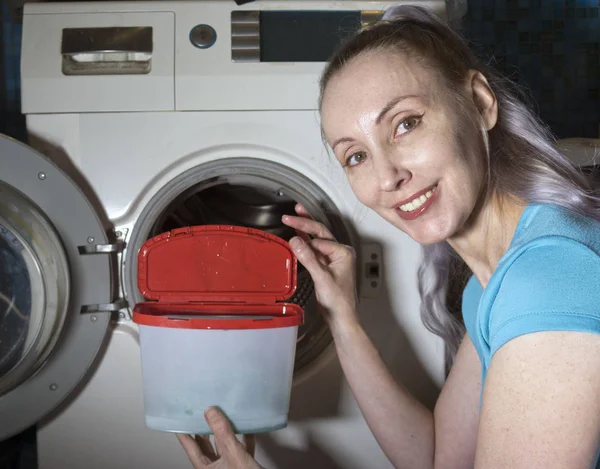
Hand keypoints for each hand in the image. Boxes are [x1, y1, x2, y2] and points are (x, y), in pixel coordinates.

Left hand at [176, 407, 263, 468]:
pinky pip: (241, 448)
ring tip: (224, 412)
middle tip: (203, 410)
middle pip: (207, 445)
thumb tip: (210, 410)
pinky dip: (244, 437)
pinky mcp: (244, 466)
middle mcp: (215, 468)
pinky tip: (248, 426)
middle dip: (205, 428)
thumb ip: (222, 433)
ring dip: (226, 431)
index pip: (191, 447)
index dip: (184, 433)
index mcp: (205, 468)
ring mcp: (229, 466)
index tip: (179, 418)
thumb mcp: (233, 454)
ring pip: (224, 445)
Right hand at [282, 203, 358, 334]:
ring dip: (305, 228)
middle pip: (320, 233)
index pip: (320, 237)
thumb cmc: (338, 301)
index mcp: (343, 252)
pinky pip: (314, 250)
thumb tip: (295, 241)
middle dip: (305, 222)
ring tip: (295, 215)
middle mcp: (340, 253)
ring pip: (317, 239)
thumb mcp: (321, 278)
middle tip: (290, 214)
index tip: (289, 228)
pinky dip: (305, 242)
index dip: (304, 232)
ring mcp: (333, 259)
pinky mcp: (326, 266)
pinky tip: (298, 235)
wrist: (341, 317)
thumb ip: (308, 258)